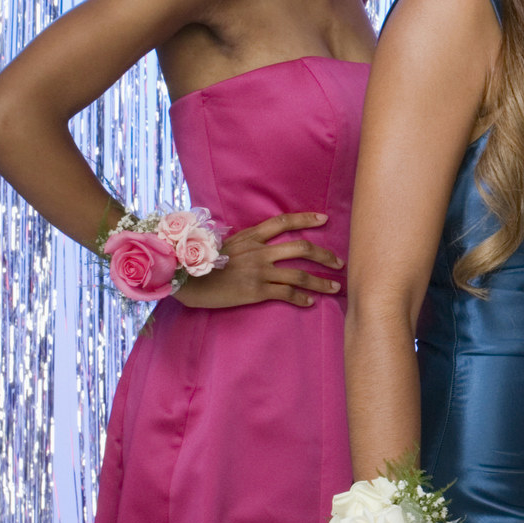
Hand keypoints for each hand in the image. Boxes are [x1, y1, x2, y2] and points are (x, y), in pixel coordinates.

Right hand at [173, 211, 342, 308]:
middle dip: (324, 255)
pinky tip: (310, 302)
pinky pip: (286, 294)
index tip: (324, 219)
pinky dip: (301, 298)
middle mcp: (258, 251)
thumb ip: (245, 243)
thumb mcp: (224, 244)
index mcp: (250, 236)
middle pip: (301, 248)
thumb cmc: (200, 263)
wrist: (184, 280)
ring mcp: (258, 271)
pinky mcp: (256, 291)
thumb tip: (261, 244)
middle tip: (339, 262)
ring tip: (334, 287)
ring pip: (299, 275)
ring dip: (320, 282)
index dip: (306, 219)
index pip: (283, 222)